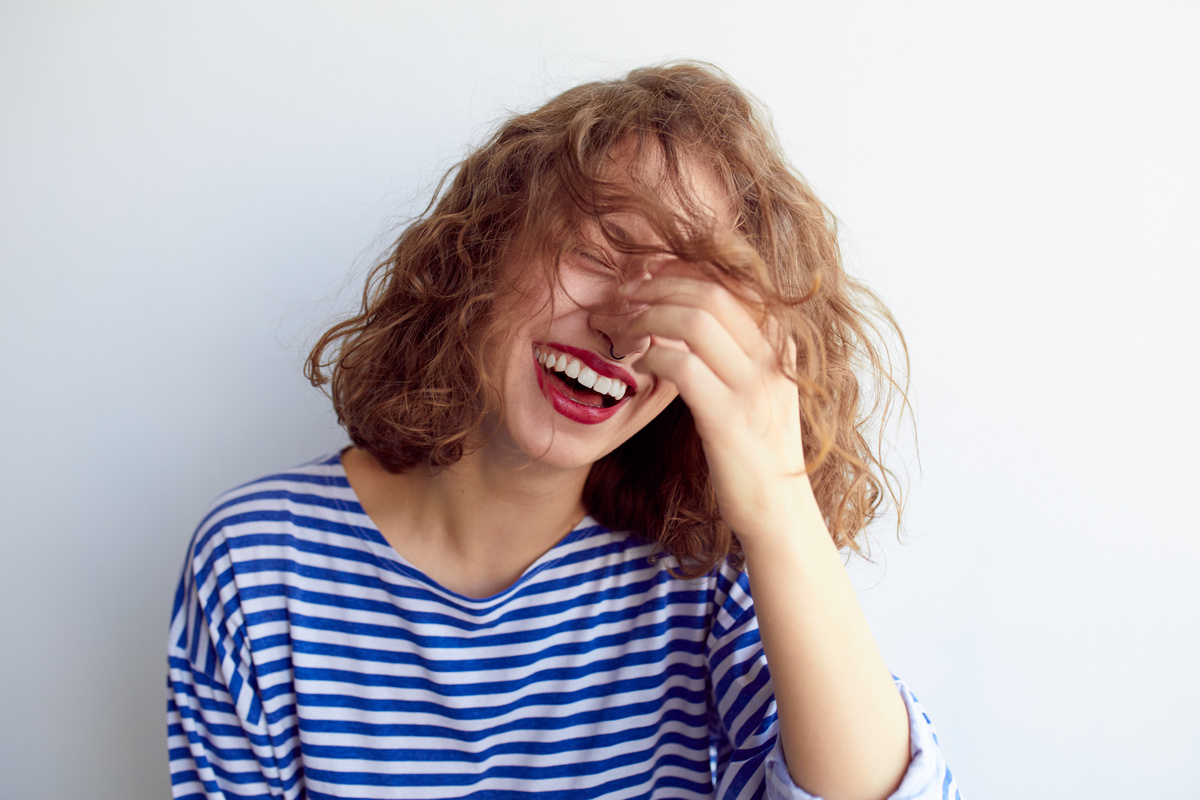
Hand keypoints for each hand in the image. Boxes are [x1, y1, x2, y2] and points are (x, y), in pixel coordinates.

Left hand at [622, 260, 815, 539]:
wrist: (779, 512)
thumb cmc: (757, 450)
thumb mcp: (758, 389)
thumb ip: (736, 351)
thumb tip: (688, 312)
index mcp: (782, 344)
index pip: (733, 280)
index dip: (683, 268)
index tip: (648, 274)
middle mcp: (774, 357)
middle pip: (710, 290)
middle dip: (658, 285)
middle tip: (623, 296)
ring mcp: (754, 387)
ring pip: (693, 319)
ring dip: (646, 317)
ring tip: (621, 329)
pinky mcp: (729, 418)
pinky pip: (682, 365)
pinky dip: (651, 354)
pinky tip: (637, 363)